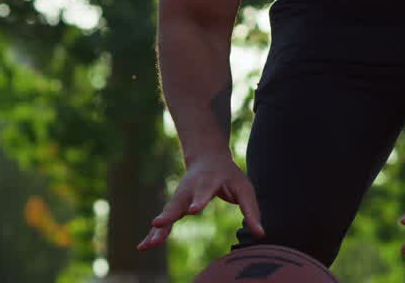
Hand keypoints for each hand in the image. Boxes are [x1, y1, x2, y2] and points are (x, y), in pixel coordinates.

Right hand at [137, 152, 264, 250]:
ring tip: (147, 245)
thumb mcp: (244, 188)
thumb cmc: (228, 175)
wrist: (207, 157)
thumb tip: (261, 233)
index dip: (198, 201)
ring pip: (167, 214)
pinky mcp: (173, 207)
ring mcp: (178, 198)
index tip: (193, 210)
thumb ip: (251, 210)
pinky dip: (154, 234)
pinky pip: (163, 222)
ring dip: (157, 229)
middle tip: (158, 224)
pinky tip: (143, 247)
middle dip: (168, 215)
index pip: (203, 192)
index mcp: (207, 182)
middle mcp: (189, 189)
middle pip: (177, 203)